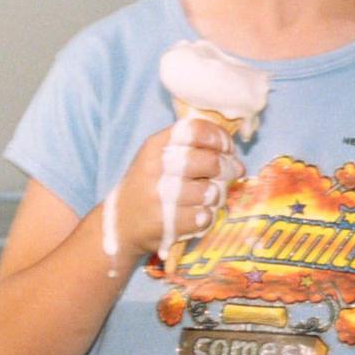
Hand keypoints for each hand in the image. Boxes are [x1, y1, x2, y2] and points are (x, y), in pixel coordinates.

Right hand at [104, 114, 242, 264]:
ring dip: (216, 196)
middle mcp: (154, 168)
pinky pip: (203, 217)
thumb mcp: (158, 157)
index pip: (196, 130)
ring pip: (209, 192)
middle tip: (231, 174)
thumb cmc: (147, 187)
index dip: (219, 138)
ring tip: (207, 198)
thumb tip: (235, 159)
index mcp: (154, 146)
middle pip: (209, 161)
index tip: (227, 149)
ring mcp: (159, 197)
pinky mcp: (164, 223)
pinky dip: (205, 217)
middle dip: (227, 168)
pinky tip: (195, 215)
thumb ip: (192, 149)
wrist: (120, 224)